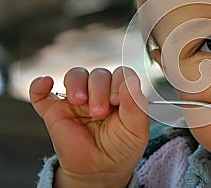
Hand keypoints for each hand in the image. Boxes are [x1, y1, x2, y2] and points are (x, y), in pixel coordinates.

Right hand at [29, 66, 149, 187]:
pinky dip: (40, 86)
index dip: (119, 82)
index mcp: (121, 94)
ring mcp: (77, 100)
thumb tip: (131, 82)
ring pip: (76, 76)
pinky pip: (42, 94)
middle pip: (98, 74)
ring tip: (79, 101)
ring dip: (77, 83)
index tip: (117, 100)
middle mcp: (100, 93)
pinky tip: (46, 83)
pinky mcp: (55, 111)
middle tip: (99, 112)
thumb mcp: (136, 130)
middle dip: (99, 89)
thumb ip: (136, 105)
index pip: (121, 74)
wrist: (100, 171)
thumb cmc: (120, 148)